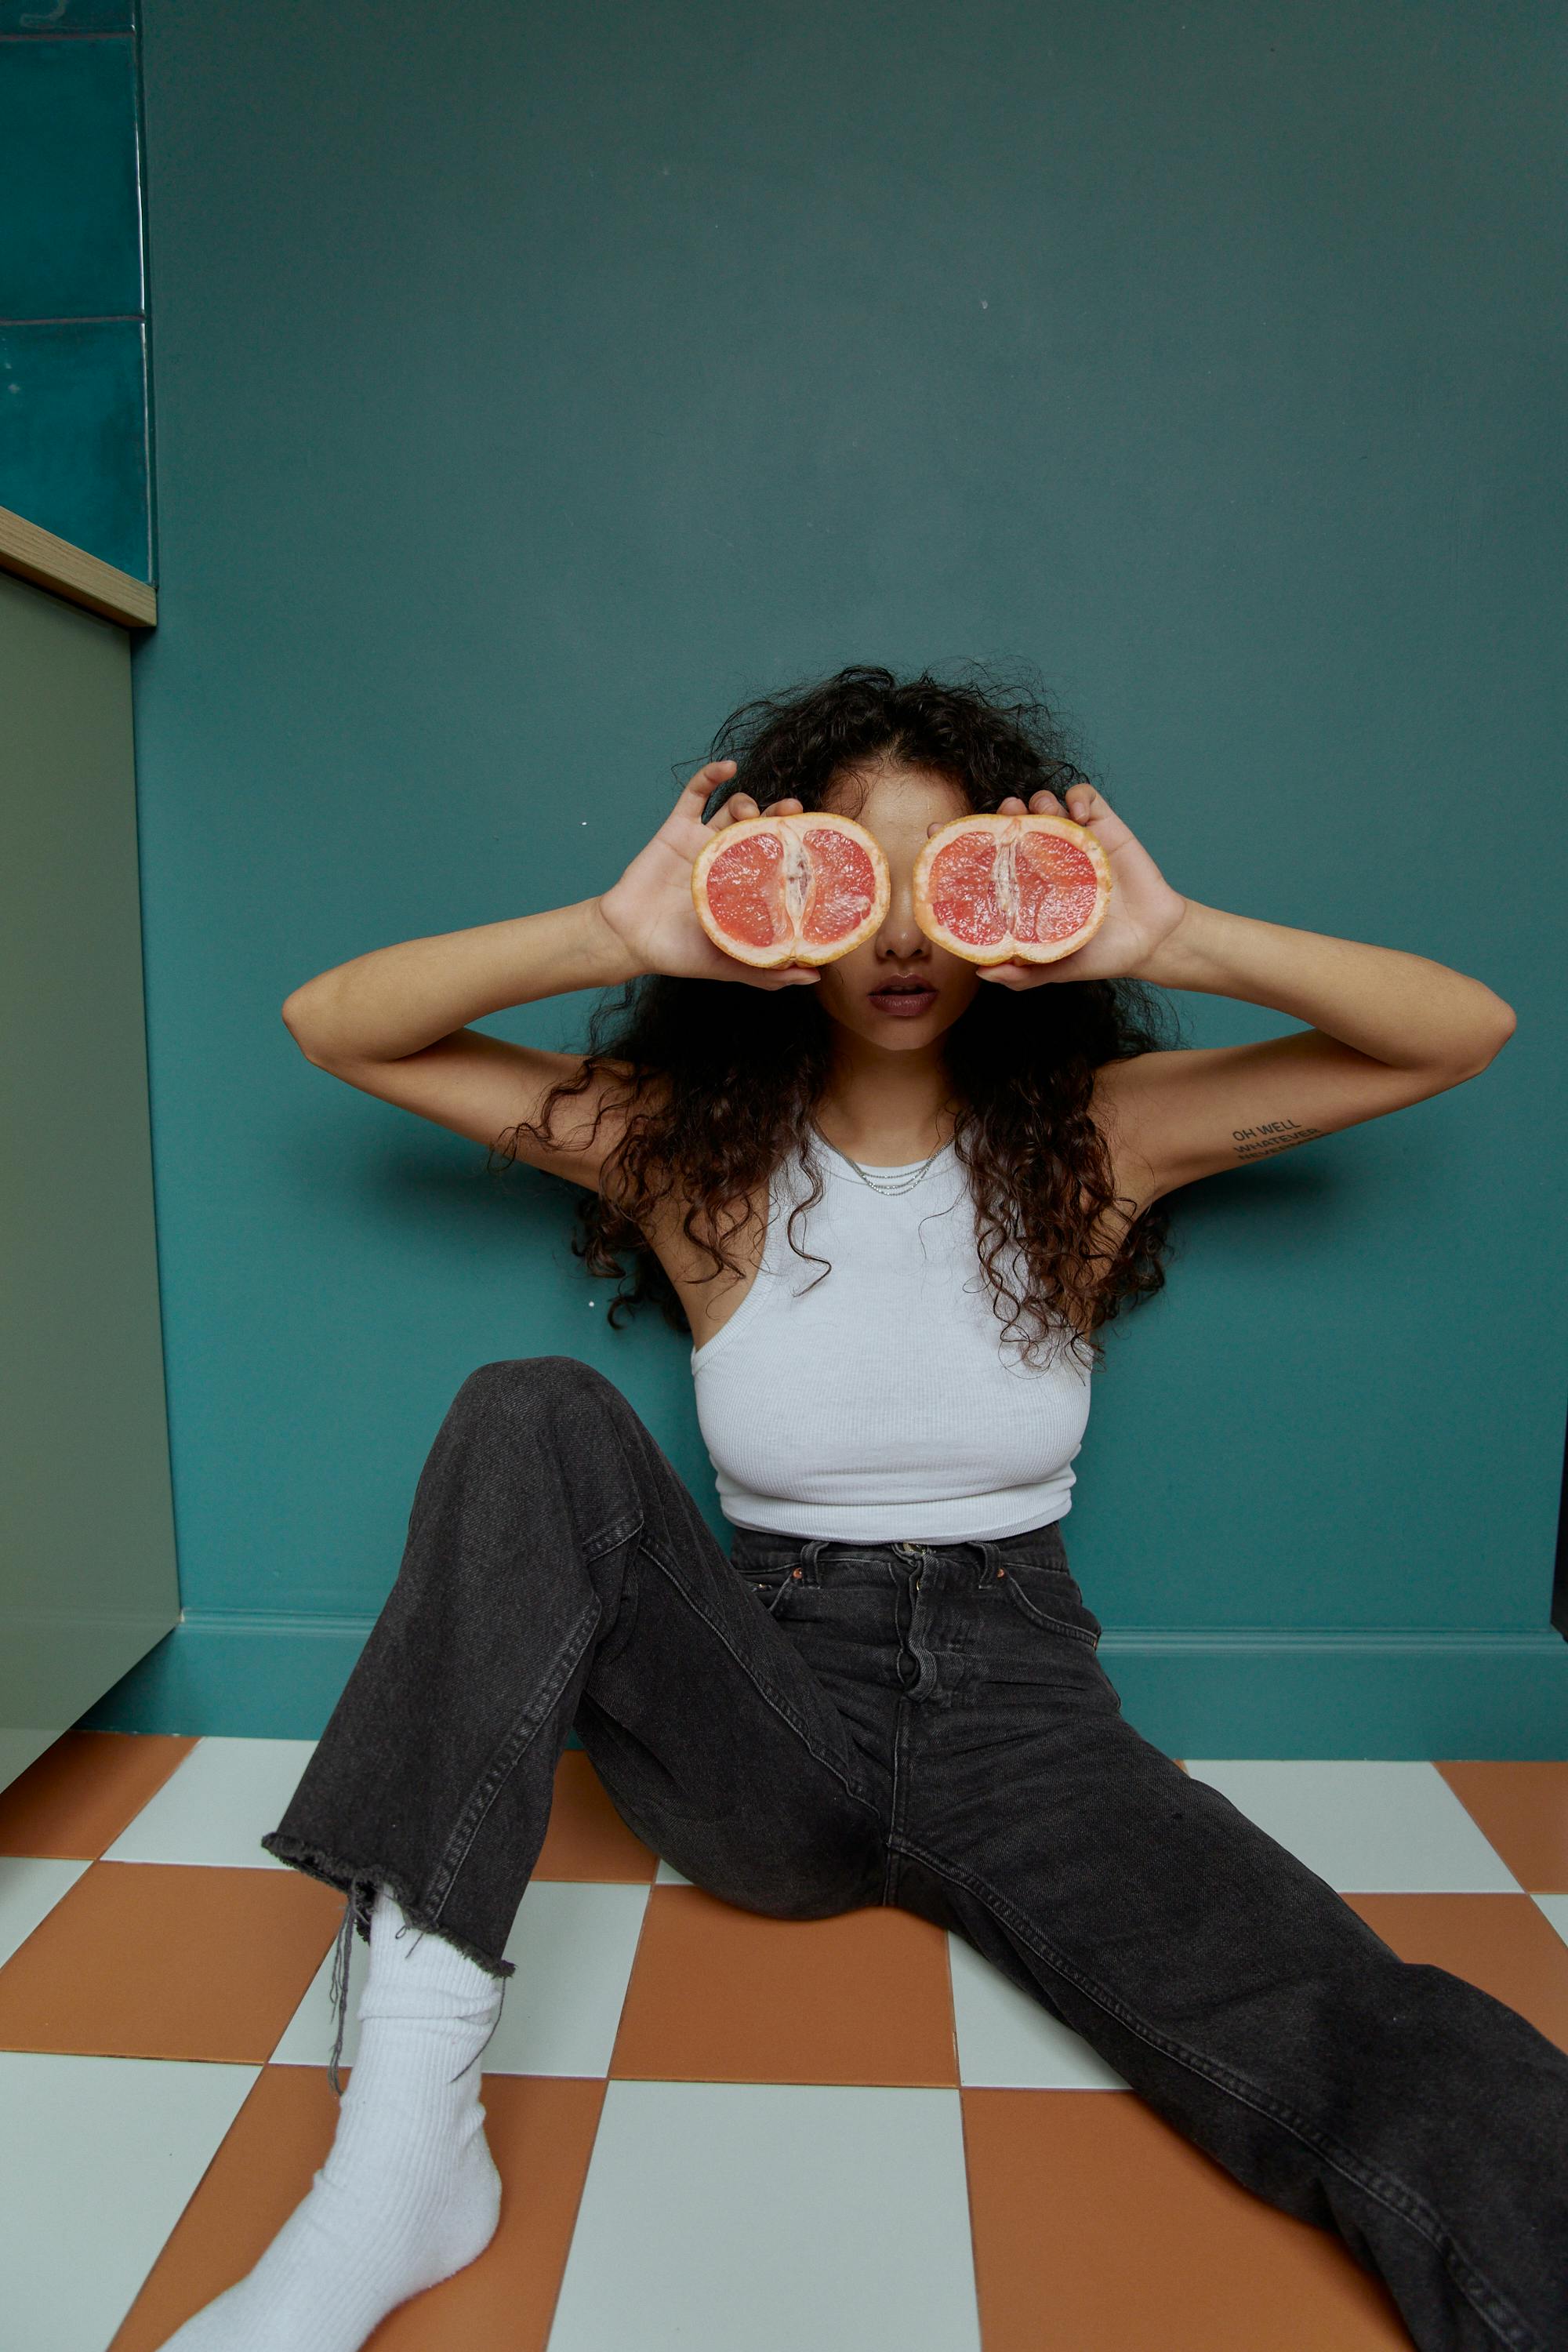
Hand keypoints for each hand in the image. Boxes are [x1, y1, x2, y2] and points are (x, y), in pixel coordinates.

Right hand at [596, 762, 820, 989]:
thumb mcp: (730, 965)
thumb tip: (814, 978)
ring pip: (733, 807)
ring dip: (748, 800)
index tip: (816, 837)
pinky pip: (695, 794)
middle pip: (763, 826)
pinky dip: (711, 776)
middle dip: (780, 813)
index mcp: (746, 886)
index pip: (780, 858)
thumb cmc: (679, 955)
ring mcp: (703, 842)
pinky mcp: (677, 828)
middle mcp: (729, 860)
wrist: (629, 941)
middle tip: (792, 811)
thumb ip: (768, 971)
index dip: (799, 844)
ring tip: (749, 811)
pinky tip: (728, 768)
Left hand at [951, 782, 1187, 988]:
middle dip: (1001, 812)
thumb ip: (1022, 973)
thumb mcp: (1056, 968)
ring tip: (1037, 811)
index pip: (985, 856)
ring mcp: (1073, 840)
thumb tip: (982, 971)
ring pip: (1045, 803)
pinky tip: (1077, 813)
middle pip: (1012, 823)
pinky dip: (1077, 796)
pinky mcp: (1104, 828)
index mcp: (1025, 885)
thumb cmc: (1098, 955)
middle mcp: (1043, 858)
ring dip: (1036, 800)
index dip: (959, 840)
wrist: (1150, 943)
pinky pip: (1086, 797)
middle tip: (1003, 816)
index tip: (937, 831)